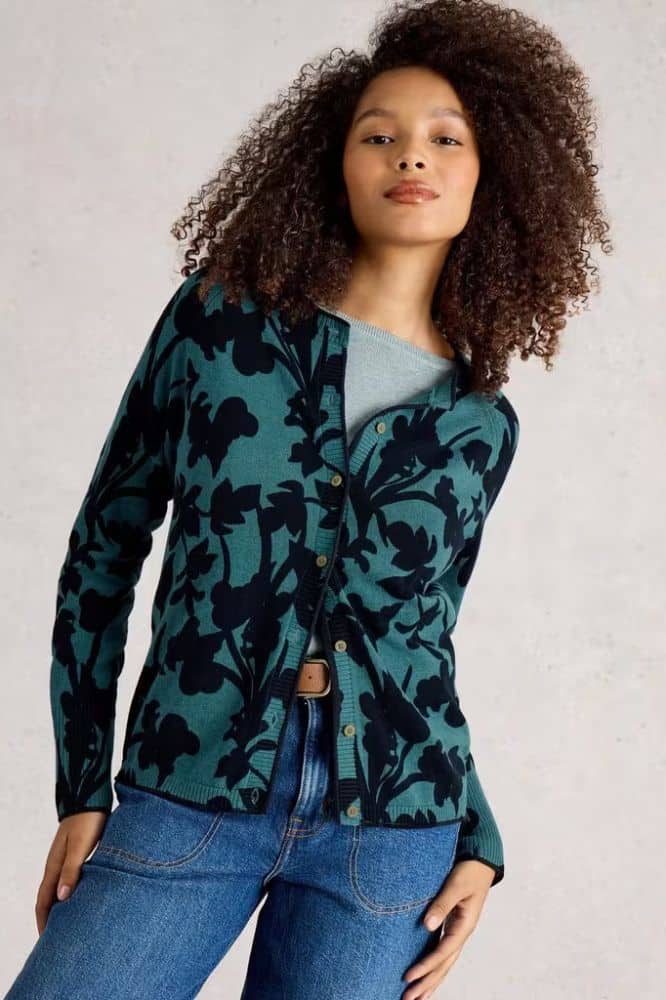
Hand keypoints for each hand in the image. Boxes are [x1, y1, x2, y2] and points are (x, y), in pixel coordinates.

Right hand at [35, 811, 107, 935]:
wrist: (91, 797)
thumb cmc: (87, 820)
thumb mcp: (80, 846)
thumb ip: (72, 870)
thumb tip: (61, 899)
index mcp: (54, 866)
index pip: (44, 901)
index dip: (44, 921)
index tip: (46, 941)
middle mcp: (57, 864)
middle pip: (49, 897)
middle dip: (50, 918)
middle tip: (56, 938)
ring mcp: (66, 858)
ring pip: (59, 888)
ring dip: (60, 906)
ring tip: (69, 923)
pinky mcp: (77, 853)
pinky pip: (69, 879)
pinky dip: (71, 892)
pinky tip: (81, 896)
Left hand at [401, 859, 495, 998]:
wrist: (480, 861)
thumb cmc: (469, 871)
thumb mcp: (456, 884)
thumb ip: (443, 903)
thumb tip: (427, 925)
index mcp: (464, 926)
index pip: (442, 953)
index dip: (426, 966)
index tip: (408, 977)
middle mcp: (461, 933)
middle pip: (443, 965)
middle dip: (427, 983)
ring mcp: (457, 931)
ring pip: (444, 963)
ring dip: (430, 980)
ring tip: (416, 998)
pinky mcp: (452, 926)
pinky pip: (442, 951)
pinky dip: (433, 965)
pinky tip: (425, 974)